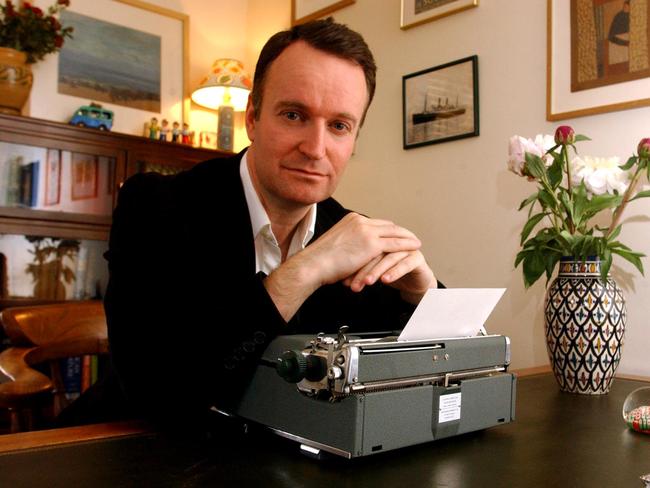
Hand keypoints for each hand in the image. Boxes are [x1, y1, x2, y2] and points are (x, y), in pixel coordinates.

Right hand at [302, 212, 423, 285]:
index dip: (388, 229)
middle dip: (401, 231)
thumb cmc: (320, 260)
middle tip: (410, 236)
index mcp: (351, 219)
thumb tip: (352, 252)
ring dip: (408, 237)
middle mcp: (360, 221)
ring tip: (416, 242)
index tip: (395, 233)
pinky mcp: (372, 244)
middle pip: (388, 225)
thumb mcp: (336, 244)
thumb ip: (348, 243)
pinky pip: (395, 243)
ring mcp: (367, 231)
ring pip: (395, 232)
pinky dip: (407, 245)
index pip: (375, 222)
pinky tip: (415, 248)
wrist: (314, 264)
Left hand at [343, 249, 435, 303]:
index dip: (353, 265)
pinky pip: (404, 264)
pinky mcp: (417, 258)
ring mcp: (406, 248)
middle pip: (375, 252)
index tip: (344, 280)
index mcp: (380, 240)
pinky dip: (394, 272)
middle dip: (363, 269)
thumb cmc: (392, 274)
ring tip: (367, 282)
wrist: (415, 283)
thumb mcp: (373, 271)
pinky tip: (385, 280)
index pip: (364, 249)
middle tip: (353, 283)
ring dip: (376, 271)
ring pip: (388, 258)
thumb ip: (360, 268)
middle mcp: (393, 242)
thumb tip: (341, 277)